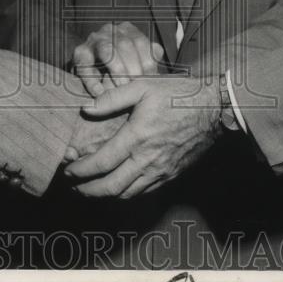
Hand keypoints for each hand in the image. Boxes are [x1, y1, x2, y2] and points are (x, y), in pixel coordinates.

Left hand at [64, 76, 220, 197]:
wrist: (214, 108)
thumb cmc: (178, 94)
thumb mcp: (143, 85)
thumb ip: (112, 98)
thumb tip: (86, 108)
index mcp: (138, 136)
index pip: (102, 162)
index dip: (81, 170)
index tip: (68, 170)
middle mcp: (148, 159)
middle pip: (111, 186)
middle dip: (88, 190)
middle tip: (74, 187)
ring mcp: (161, 170)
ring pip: (128, 194)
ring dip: (106, 195)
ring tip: (91, 189)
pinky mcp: (172, 174)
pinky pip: (145, 191)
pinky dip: (127, 193)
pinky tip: (119, 186)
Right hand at [71, 21, 164, 96]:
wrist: (93, 73)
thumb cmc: (122, 70)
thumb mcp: (138, 62)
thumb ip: (149, 59)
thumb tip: (158, 57)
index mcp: (128, 30)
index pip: (141, 42)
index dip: (147, 62)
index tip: (151, 80)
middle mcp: (110, 31)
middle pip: (125, 44)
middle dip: (133, 67)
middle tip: (137, 86)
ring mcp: (94, 40)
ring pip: (107, 49)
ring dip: (116, 69)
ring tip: (122, 88)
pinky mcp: (79, 53)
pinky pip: (85, 65)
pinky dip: (92, 80)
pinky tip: (100, 93)